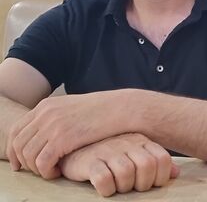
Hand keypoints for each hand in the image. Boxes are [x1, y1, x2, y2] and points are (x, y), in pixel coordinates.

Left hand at [7, 90, 132, 178]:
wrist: (120, 108)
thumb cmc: (101, 111)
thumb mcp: (72, 106)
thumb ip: (55, 116)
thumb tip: (43, 132)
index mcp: (46, 105)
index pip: (17, 130)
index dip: (14, 150)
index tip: (21, 164)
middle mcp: (45, 113)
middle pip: (18, 144)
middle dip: (25, 162)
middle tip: (39, 170)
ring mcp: (53, 125)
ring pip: (28, 156)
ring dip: (37, 169)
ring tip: (52, 170)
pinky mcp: (62, 138)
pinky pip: (42, 163)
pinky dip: (46, 173)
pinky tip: (58, 172)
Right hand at [59, 133, 178, 196]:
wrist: (75, 146)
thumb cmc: (110, 153)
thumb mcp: (135, 152)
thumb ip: (154, 160)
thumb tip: (175, 173)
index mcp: (140, 140)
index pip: (162, 159)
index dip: (161, 177)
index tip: (151, 183)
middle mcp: (126, 142)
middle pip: (147, 167)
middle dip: (143, 184)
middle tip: (133, 187)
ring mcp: (108, 150)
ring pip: (126, 173)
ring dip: (124, 187)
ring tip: (118, 186)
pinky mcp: (90, 162)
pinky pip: (103, 179)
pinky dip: (106, 189)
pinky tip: (104, 187)